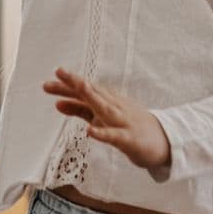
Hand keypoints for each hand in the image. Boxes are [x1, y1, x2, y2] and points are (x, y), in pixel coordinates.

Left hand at [44, 68, 171, 173]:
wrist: (164, 141)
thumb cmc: (128, 126)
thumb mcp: (101, 117)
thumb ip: (80, 110)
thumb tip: (57, 103)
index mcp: (106, 101)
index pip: (84, 90)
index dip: (67, 85)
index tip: (48, 81)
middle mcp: (114, 107)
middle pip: (93, 92)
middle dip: (76, 82)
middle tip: (58, 71)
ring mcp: (123, 121)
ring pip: (105, 107)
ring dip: (92, 97)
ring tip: (79, 87)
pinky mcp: (129, 138)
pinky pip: (115, 135)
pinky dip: (103, 132)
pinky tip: (89, 131)